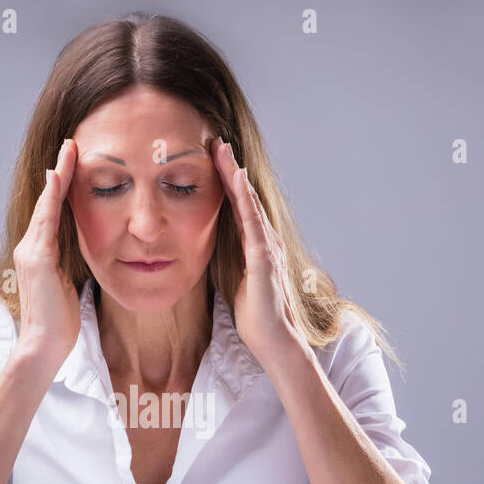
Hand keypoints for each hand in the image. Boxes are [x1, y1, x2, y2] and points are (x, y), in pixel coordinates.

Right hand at [11, 137, 81, 371]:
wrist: (43, 346)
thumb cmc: (58, 323)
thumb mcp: (67, 287)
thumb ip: (67, 267)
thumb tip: (83, 257)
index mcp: (39, 254)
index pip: (52, 212)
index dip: (62, 187)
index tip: (73, 163)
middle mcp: (30, 247)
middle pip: (47, 201)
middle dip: (60, 172)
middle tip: (71, 144)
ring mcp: (31, 252)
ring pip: (46, 205)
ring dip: (58, 176)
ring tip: (68, 151)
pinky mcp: (37, 259)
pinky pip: (46, 221)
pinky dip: (51, 198)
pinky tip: (57, 177)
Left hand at [209, 136, 306, 363]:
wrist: (275, 342)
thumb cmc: (256, 316)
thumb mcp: (235, 279)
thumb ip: (229, 259)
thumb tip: (208, 247)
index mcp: (255, 245)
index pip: (238, 207)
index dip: (226, 182)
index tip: (210, 158)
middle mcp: (264, 241)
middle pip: (245, 197)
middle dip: (230, 169)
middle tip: (216, 141)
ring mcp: (266, 249)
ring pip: (249, 204)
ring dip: (236, 176)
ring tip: (224, 151)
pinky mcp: (264, 261)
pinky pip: (253, 225)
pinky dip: (246, 202)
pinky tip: (239, 181)